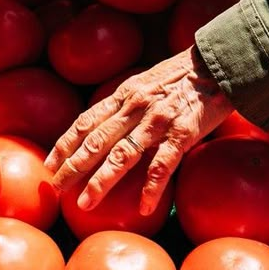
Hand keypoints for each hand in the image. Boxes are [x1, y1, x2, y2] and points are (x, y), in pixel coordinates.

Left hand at [44, 46, 233, 214]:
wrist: (219, 63)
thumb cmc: (184, 75)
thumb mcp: (147, 82)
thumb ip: (128, 102)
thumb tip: (108, 125)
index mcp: (125, 94)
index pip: (86, 121)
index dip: (65, 144)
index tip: (49, 164)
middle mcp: (136, 106)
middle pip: (96, 141)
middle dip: (73, 167)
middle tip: (56, 190)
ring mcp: (158, 120)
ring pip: (122, 155)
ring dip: (101, 181)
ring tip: (86, 203)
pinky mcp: (183, 132)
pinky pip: (162, 165)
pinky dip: (151, 188)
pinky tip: (142, 207)